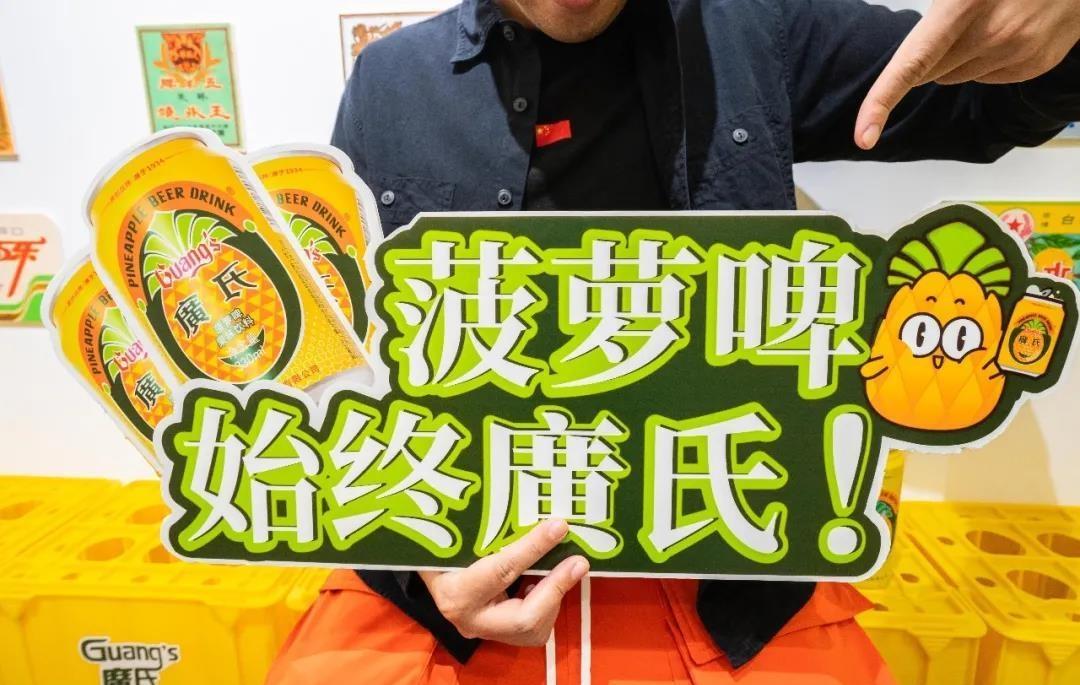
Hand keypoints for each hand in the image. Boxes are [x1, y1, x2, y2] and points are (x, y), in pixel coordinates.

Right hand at [419, 519, 588, 645]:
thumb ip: (482, 525)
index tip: (559, 527)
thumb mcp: (455, 535)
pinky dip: (546, 604)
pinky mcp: (499, 637)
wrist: (431, 576)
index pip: (501, 571)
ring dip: (553, 596)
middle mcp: (468, 619)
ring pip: (534, 628)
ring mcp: (484, 633)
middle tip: (579, 561)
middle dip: (556, 588)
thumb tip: (522, 498)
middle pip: (524, 617)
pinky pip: (533, 629)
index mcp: (454, 591)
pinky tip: (545, 583)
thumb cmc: (441, 548)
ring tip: (563, 568)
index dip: (534, 548)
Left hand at [856, 0, 1079, 148]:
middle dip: (928, 56)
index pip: (911, 63)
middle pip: (930, 73)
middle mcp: (991, 33)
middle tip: (951, 24)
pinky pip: (985, 78)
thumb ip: (934, 15)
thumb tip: (909, 53)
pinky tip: (1007, 31)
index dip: (881, 101)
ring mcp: (1017, 51)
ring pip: (956, 78)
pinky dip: (985, 60)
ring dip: (958, 57)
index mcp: (963, 4)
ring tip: (986, 20)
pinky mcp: (1034, 65)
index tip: (863, 136)